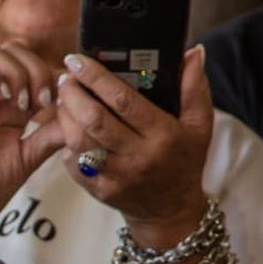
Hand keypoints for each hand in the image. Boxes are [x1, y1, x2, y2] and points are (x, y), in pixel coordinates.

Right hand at [0, 43, 63, 233]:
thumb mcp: (30, 157)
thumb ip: (51, 134)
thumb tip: (78, 114)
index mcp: (13, 107)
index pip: (35, 68)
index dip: (53, 75)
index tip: (64, 99)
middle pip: (15, 51)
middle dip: (36, 69)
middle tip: (41, 102)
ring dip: (14, 71)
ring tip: (19, 102)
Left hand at [56, 46, 212, 240]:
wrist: (170, 210)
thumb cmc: (184, 160)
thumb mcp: (200, 124)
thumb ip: (195, 88)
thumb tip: (193, 52)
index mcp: (162, 135)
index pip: (123, 101)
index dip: (96, 78)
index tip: (78, 60)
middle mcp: (138, 157)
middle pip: (94, 120)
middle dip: (73, 94)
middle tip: (65, 78)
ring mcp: (116, 176)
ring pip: (78, 141)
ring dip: (64, 116)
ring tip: (62, 98)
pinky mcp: (99, 190)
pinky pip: (73, 163)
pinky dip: (65, 142)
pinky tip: (67, 128)